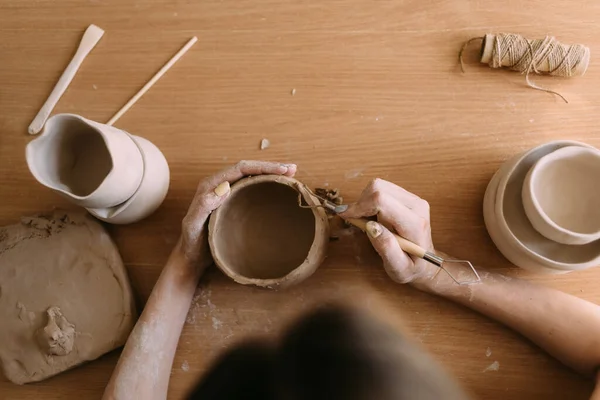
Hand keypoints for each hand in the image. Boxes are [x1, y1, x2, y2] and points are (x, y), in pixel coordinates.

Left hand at [181, 160, 296, 266]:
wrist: (190, 257)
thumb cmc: (191, 244)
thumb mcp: (193, 226)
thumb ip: (203, 205)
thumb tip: (225, 187)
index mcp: (211, 185)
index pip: (241, 169)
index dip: (263, 167)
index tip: (283, 170)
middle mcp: (219, 185)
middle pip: (248, 169)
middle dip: (270, 167)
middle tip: (293, 170)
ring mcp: (226, 194)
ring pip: (251, 177)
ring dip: (270, 174)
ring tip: (290, 175)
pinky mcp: (232, 203)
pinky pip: (251, 189)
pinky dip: (266, 185)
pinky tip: (278, 189)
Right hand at [340, 179, 436, 284]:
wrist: (427, 263)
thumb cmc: (412, 268)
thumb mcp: (398, 268)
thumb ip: (386, 248)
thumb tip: (371, 226)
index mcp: (415, 224)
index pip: (382, 201)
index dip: (360, 206)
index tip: (347, 217)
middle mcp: (416, 206)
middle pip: (379, 188)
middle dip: (361, 203)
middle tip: (357, 222)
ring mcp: (413, 199)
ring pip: (379, 186)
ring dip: (366, 202)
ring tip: (367, 222)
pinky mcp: (407, 197)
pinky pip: (383, 189)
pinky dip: (371, 201)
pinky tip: (374, 217)